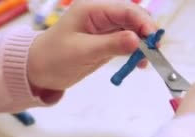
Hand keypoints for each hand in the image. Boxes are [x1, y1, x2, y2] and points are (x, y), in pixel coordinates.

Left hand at [27, 0, 156, 91]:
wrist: (38, 70)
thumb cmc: (54, 58)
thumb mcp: (83, 52)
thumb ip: (111, 45)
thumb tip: (137, 40)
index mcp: (92, 9)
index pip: (126, 10)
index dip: (143, 22)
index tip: (153, 39)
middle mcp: (101, 14)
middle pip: (133, 17)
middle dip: (147, 32)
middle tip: (155, 52)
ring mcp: (105, 28)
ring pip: (133, 30)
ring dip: (143, 43)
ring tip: (147, 61)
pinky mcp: (106, 41)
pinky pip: (127, 42)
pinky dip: (136, 51)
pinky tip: (140, 63)